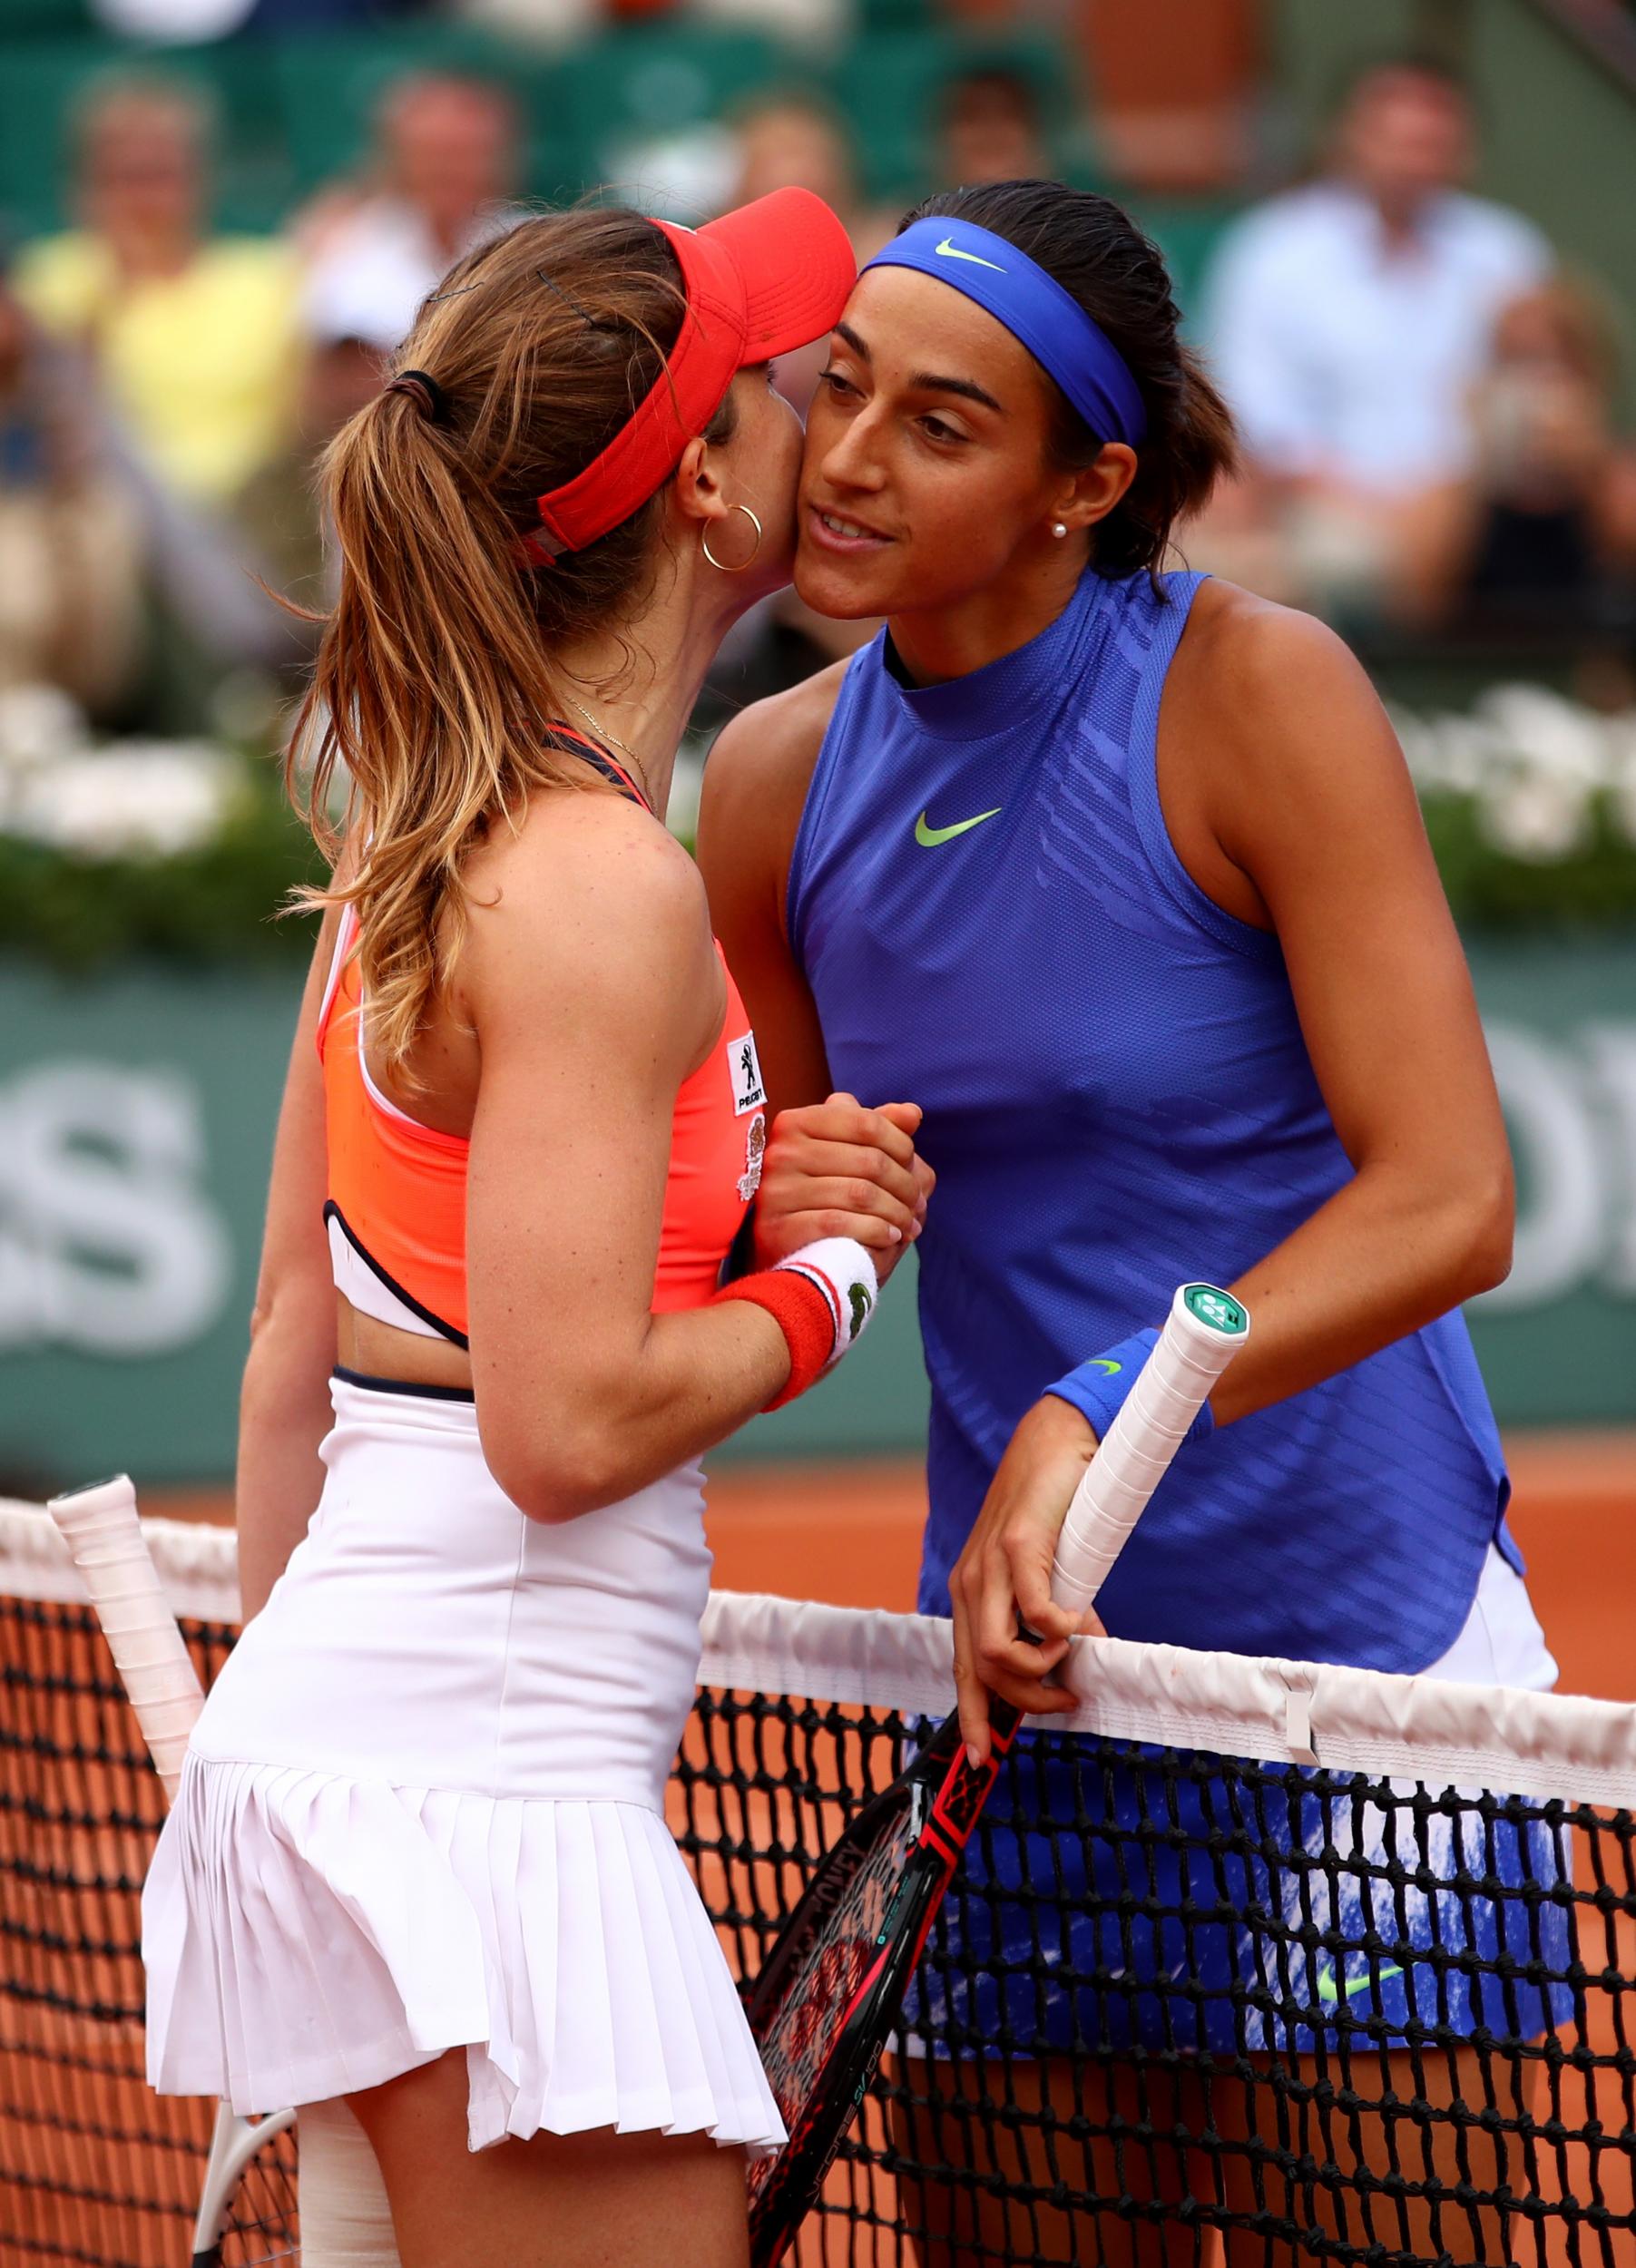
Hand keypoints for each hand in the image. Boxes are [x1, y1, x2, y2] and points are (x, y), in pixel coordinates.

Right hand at [754, 1093, 933, 1286]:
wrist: (793, 1251)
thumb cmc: (826, 1193)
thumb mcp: (849, 1152)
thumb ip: (878, 1128)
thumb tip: (912, 1113)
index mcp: (797, 1123)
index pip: (866, 1122)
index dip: (900, 1144)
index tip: (912, 1165)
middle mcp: (782, 1152)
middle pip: (869, 1160)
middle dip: (905, 1185)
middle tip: (918, 1203)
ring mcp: (777, 1191)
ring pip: (860, 1193)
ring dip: (897, 1212)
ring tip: (908, 1224)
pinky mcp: (780, 1229)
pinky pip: (841, 1223)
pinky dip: (876, 1231)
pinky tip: (890, 1237)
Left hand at [949, 1396, 1106, 1765]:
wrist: (1053, 1444)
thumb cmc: (1052, 1512)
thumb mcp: (1041, 1574)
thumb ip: (1047, 1615)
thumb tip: (1075, 1656)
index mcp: (970, 1594)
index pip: (960, 1669)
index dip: (971, 1716)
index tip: (982, 1759)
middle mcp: (970, 1583)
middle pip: (978, 1670)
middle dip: (1023, 1702)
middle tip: (1066, 1702)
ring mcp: (989, 1565)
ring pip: (994, 1648)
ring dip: (1039, 1667)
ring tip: (1071, 1652)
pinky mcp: (1017, 1545)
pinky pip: (1032, 1609)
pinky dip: (1058, 1629)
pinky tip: (1078, 1622)